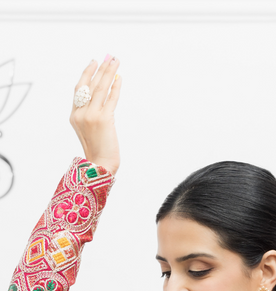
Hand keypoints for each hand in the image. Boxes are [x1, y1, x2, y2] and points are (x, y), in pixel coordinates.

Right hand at [70, 57, 121, 174]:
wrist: (100, 165)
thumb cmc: (98, 151)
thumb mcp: (90, 129)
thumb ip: (92, 113)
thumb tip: (106, 94)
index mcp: (74, 115)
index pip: (79, 89)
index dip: (87, 74)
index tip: (94, 63)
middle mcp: (80, 113)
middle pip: (90, 85)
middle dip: (100, 69)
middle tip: (109, 57)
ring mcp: (91, 116)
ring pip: (100, 88)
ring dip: (109, 72)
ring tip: (116, 61)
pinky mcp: (103, 119)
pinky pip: (111, 98)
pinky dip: (116, 87)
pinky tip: (119, 78)